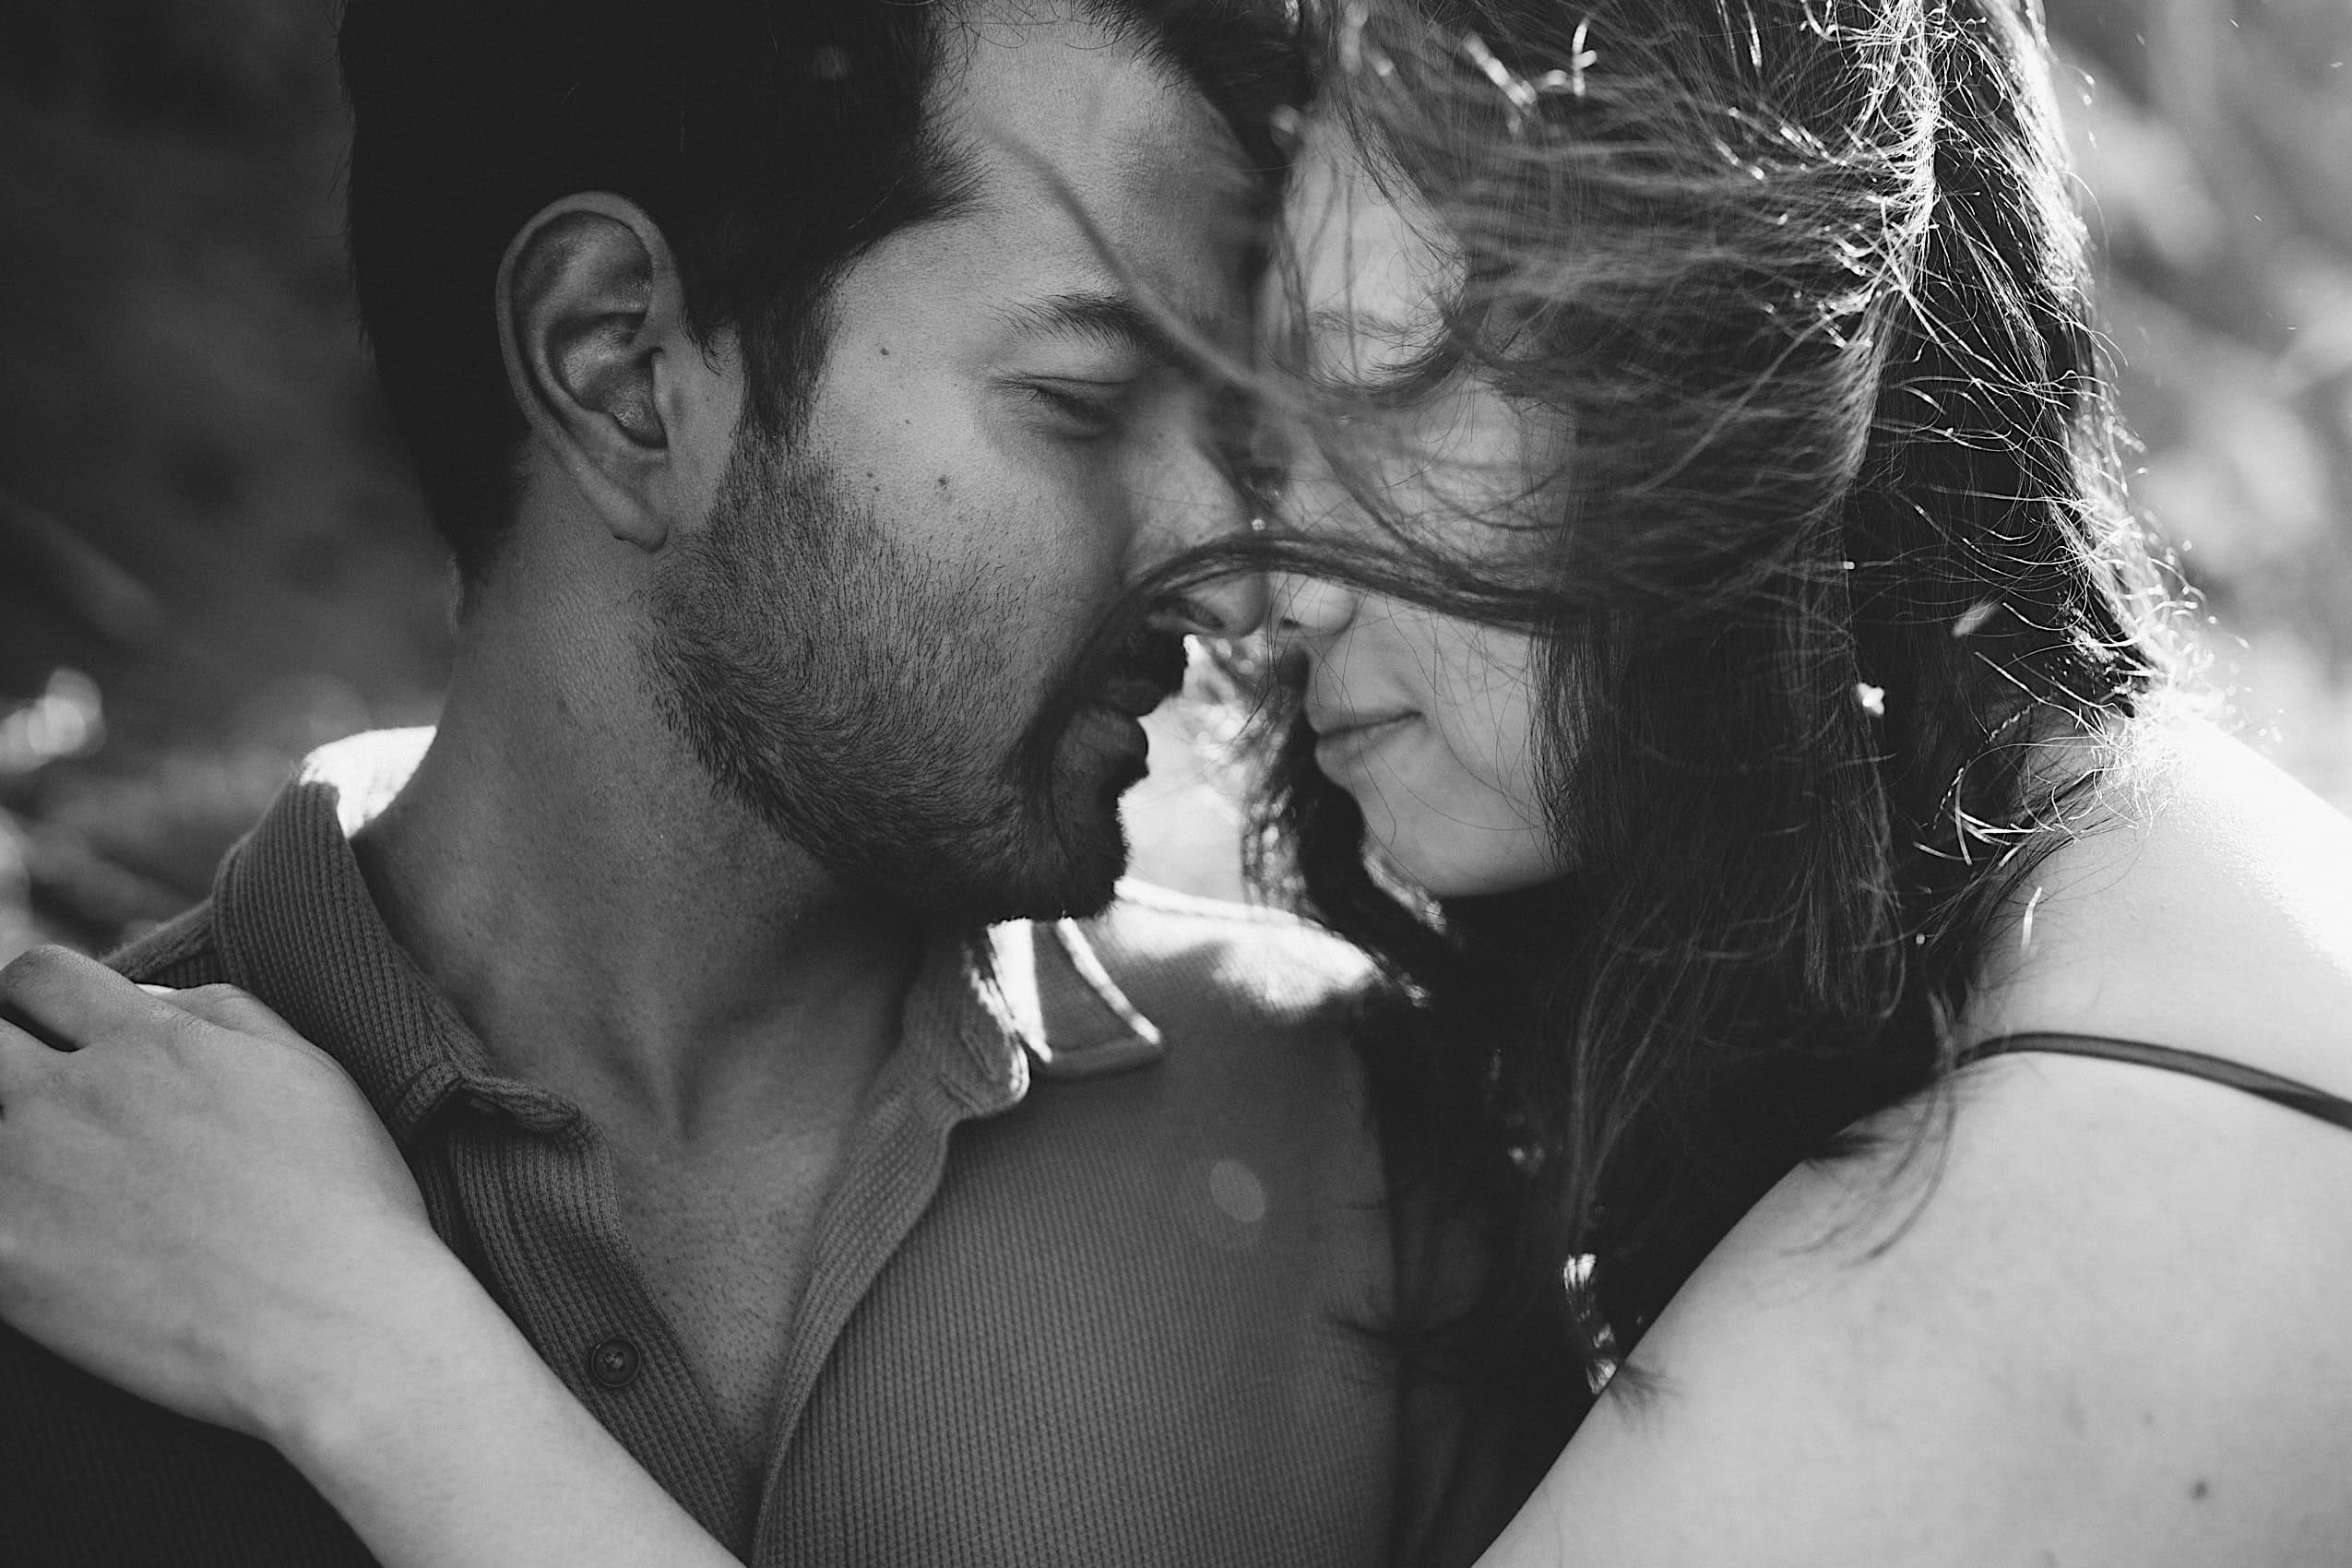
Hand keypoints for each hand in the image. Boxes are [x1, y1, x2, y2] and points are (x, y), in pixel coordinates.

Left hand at [0, 946, 450, 1445]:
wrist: (336, 1324)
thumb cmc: (345, 1201)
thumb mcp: (309, 1071)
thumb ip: (222, 1013)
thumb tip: (143, 1000)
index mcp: (154, 1042)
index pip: (40, 976)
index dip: (32, 1001)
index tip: (43, 1036)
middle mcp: (79, 1093)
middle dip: (2, 1060)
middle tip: (44, 1113)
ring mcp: (31, 1174)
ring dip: (8, 1144)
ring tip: (60, 1185)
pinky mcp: (6, 1258)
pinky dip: (3, 1222)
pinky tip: (53, 1250)